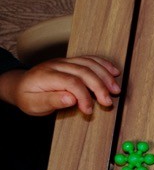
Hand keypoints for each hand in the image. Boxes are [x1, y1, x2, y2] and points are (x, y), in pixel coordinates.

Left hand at [0, 55, 119, 115]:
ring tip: (115, 90)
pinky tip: (114, 72)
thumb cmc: (28, 97)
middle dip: (99, 87)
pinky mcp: (71, 61)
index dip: (84, 96)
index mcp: (46, 75)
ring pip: (89, 63)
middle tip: (108, 102)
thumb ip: (51, 101)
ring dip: (105, 76)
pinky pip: (89, 59)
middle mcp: (56, 65)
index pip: (71, 82)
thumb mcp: (34, 104)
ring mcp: (64, 61)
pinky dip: (104, 64)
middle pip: (83, 71)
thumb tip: (71, 99)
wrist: (20, 85)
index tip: (89, 110)